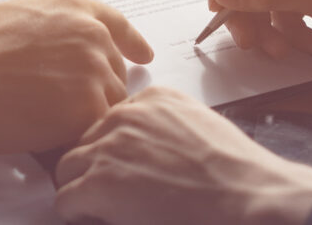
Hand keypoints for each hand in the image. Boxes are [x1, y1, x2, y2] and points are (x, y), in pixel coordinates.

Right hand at [0, 0, 153, 153]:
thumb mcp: (16, 18)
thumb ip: (50, 32)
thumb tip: (55, 54)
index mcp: (74, 8)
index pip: (118, 25)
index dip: (132, 43)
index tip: (142, 54)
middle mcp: (92, 35)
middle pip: (112, 73)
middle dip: (93, 92)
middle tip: (62, 106)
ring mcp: (93, 72)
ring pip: (106, 106)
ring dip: (84, 118)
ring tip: (44, 122)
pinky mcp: (87, 108)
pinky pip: (92, 132)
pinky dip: (75, 139)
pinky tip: (47, 138)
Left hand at [54, 87, 311, 224]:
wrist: (246, 197)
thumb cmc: (236, 174)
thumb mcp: (200, 128)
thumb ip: (166, 129)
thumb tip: (147, 154)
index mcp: (153, 99)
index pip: (111, 120)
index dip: (114, 150)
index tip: (124, 168)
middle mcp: (126, 116)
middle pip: (85, 140)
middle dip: (94, 167)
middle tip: (113, 193)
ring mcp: (109, 148)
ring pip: (68, 168)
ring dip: (83, 189)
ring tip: (106, 208)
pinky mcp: (99, 183)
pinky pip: (65, 198)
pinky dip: (78, 213)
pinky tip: (102, 219)